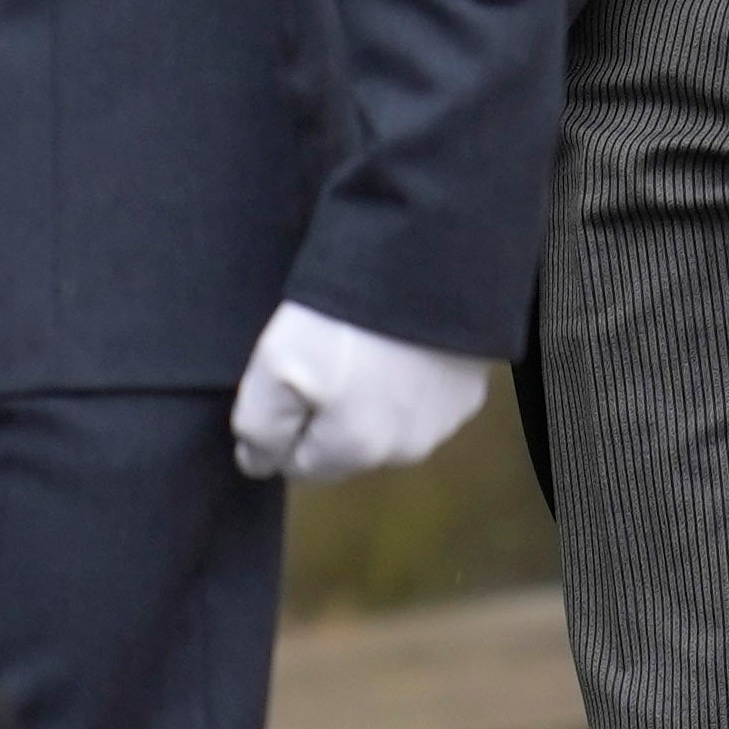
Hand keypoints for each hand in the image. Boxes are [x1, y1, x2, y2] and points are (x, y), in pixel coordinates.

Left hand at [229, 302, 493, 482]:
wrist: (424, 264)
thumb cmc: (343, 317)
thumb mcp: (275, 366)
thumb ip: (259, 428)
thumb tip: (260, 464)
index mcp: (356, 450)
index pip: (297, 464)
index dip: (284, 421)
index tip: (292, 374)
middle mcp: (405, 451)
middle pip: (345, 448)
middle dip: (330, 414)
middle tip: (327, 356)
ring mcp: (444, 422)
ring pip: (386, 427)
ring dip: (371, 399)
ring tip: (365, 346)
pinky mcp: (469, 391)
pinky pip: (424, 401)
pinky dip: (409, 380)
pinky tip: (400, 343)